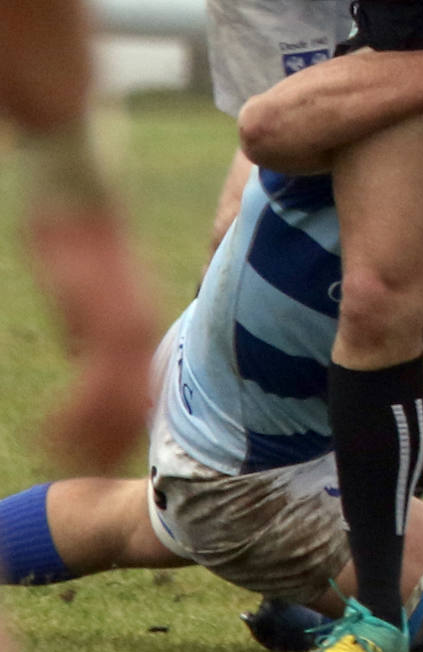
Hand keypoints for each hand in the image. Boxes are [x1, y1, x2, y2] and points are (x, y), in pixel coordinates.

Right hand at [28, 210, 158, 472]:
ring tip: (70, 462)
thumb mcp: (82, 279)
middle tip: (99, 468)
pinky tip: (48, 433)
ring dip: (94, 434)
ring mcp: (118, 315)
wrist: (77, 182)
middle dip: (118, 434)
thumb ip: (86, 315)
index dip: (135, 414)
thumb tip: (79, 347)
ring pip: (117, 393)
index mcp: (136, 309)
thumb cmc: (75, 222)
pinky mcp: (94, 311)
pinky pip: (92, 374)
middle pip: (137, 391)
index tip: (123, 447)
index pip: (145, 375)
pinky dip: (74, 412)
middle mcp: (136, 316)